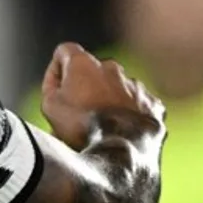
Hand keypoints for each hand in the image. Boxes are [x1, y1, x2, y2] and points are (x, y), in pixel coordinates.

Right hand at [40, 42, 164, 150]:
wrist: (122, 150)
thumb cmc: (82, 126)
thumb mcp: (49, 106)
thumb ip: (51, 87)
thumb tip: (59, 85)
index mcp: (83, 63)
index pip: (64, 51)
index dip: (57, 70)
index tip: (56, 89)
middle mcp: (111, 67)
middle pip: (93, 71)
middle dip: (85, 86)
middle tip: (77, 112)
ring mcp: (135, 85)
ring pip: (117, 87)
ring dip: (108, 99)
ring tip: (101, 126)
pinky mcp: (153, 104)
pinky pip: (138, 104)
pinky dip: (130, 113)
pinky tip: (122, 130)